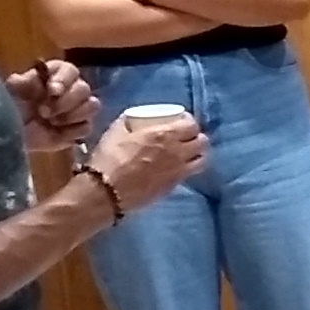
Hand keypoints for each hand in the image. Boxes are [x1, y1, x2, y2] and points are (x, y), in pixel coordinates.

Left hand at [9, 57, 94, 146]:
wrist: (10, 135)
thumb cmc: (10, 108)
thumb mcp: (11, 92)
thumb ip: (25, 82)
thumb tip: (39, 80)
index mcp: (54, 74)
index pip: (70, 70)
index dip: (64, 80)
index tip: (52, 91)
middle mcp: (70, 88)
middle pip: (84, 88)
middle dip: (65, 102)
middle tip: (44, 113)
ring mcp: (78, 109)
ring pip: (92, 106)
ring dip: (72, 115)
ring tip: (51, 122)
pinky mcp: (79, 129)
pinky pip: (87, 127)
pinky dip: (72, 131)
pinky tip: (57, 132)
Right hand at [93, 103, 207, 206]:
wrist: (107, 190)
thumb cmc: (110, 157)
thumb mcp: (117, 130)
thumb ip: (130, 121)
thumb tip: (135, 118)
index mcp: (165, 134)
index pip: (192, 125)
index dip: (188, 122)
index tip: (181, 121)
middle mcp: (177, 152)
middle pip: (202, 142)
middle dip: (196, 137)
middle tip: (186, 136)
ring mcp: (178, 171)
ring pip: (201, 160)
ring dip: (197, 154)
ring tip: (187, 153)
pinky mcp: (173, 187)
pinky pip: (190, 174)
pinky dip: (188, 168)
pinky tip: (176, 167)